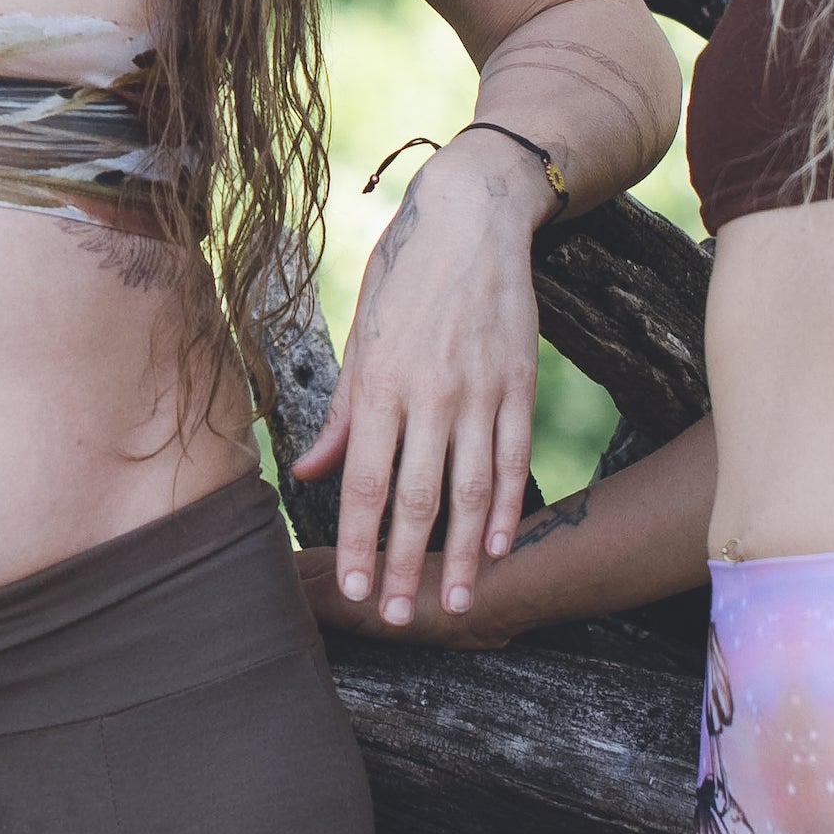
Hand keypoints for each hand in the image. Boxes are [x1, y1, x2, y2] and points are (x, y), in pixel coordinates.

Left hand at [292, 137, 547, 629]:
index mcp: (378, 382)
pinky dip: (508, 506)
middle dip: (404, 564)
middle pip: (416, 497)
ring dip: (464, 553)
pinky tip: (500, 546)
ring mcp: (480, 390)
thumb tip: (313, 476)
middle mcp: (429, 392)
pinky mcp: (520, 382)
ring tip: (458, 602)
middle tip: (395, 616)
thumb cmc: (404, 277)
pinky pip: (514, 457)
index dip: (357, 542)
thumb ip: (341, 412)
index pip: (363, 481)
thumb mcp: (361, 336)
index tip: (352, 590)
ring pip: (472, 488)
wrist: (472, 216)